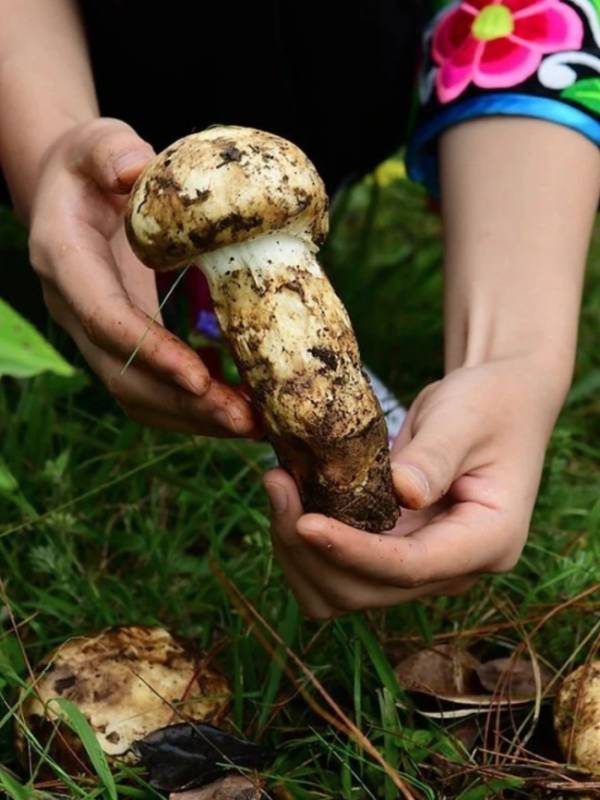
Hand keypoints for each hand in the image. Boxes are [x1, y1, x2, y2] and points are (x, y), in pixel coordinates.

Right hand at [28, 118, 258, 436]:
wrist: (71, 193)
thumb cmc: (90, 165)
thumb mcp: (96, 141)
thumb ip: (111, 152)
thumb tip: (137, 168)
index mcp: (65, 260)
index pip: (105, 320)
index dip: (151, 352)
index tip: (202, 378)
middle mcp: (73, 308)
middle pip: (123, 377)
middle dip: (183, 405)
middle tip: (245, 420)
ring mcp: (94, 332)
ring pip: (137, 395)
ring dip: (194, 417)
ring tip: (253, 425)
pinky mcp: (119, 343)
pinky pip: (151, 387)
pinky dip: (193, 405)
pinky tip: (240, 404)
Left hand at [264, 358, 561, 617]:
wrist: (495, 407)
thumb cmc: (487, 405)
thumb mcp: (465, 418)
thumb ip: (435, 457)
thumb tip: (402, 495)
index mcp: (488, 540)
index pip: (411, 567)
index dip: (353, 552)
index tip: (304, 522)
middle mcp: (453, 568)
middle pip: (367, 591)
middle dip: (313, 550)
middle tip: (278, 484)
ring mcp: (420, 567)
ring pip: (342, 593)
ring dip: (300, 553)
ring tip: (279, 487)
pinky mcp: (391, 552)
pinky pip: (336, 571)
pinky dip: (305, 545)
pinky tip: (292, 497)